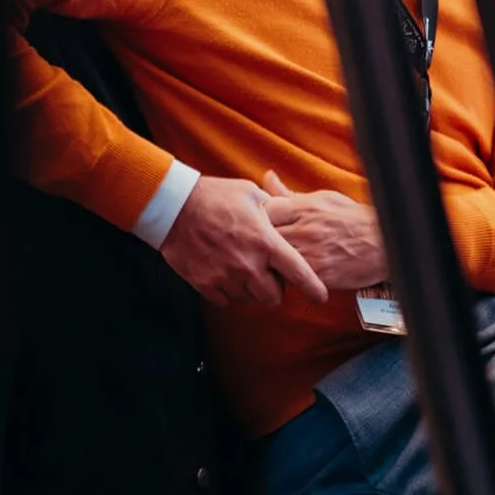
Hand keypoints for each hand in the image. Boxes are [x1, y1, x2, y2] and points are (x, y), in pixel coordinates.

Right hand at [161, 175, 328, 308]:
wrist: (174, 206)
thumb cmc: (214, 195)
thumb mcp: (251, 193)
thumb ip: (272, 208)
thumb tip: (285, 212)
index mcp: (266, 242)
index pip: (299, 273)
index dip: (314, 288)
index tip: (320, 297)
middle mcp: (248, 264)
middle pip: (273, 297)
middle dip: (274, 289)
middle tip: (268, 276)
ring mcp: (226, 277)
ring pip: (249, 300)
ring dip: (250, 290)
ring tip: (242, 271)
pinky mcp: (205, 284)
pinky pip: (225, 301)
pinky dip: (228, 292)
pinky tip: (224, 275)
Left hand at [261, 171, 387, 289]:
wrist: (386, 244)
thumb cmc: (354, 220)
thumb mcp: (323, 199)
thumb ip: (291, 194)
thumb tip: (267, 177)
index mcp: (305, 207)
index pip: (263, 209)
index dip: (254, 217)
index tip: (253, 223)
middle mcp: (306, 230)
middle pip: (263, 236)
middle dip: (255, 241)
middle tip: (252, 246)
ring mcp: (311, 253)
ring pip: (272, 260)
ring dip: (265, 262)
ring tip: (264, 262)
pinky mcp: (318, 275)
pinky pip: (289, 279)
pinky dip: (281, 278)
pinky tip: (282, 276)